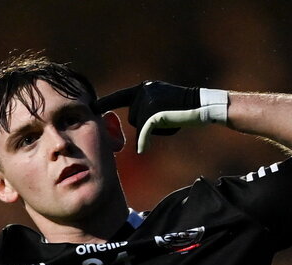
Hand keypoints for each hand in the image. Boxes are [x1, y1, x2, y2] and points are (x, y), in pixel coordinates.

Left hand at [93, 81, 227, 153]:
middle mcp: (143, 91)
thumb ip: (145, 111)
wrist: (201, 106)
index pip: (119, 97)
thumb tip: (135, 125)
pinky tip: (143, 149)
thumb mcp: (160, 106)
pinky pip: (144, 131)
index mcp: (143, 88)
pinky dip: (144, 141)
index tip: (91, 107)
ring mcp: (149, 100)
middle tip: (167, 118)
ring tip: (171, 119)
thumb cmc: (182, 110)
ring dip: (153, 129)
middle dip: (146, 125)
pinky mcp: (154, 112)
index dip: (105, 103)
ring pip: (139, 125)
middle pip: (133, 118)